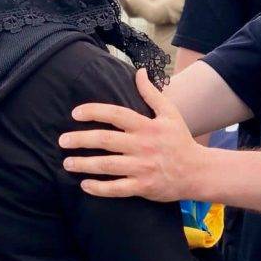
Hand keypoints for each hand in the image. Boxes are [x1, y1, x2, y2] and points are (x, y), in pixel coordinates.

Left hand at [60, 68, 205, 199]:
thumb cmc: (180, 141)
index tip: (75, 114)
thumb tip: (139, 71)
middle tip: (62, 141)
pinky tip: (85, 185)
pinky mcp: (143, 187)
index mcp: (147, 126)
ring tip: (67, 163)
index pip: (116, 114)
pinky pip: (117, 189)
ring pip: (107, 165)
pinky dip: (99, 188)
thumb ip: (151, 93)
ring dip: (84, 164)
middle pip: (105, 140)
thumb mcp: (170, 113)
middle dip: (80, 140)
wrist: (198, 172)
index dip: (94, 112)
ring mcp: (142, 167)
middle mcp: (142, 146)